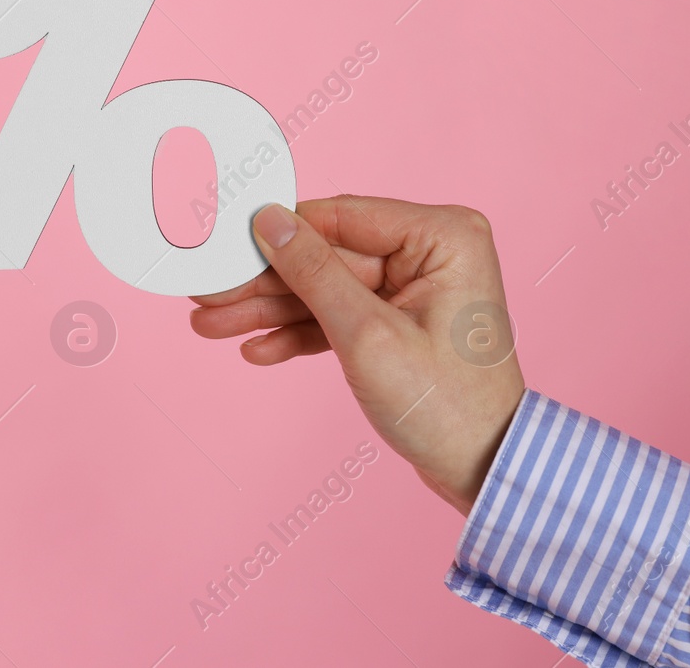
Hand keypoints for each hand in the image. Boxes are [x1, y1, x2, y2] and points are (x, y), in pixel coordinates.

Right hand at [190, 196, 524, 514]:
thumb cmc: (446, 406)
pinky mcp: (401, 322)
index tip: (224, 241)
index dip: (278, 231)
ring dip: (270, 310)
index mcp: (442, 236)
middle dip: (265, 282)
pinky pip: (341, 315)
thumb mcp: (366, 336)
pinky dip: (301, 333)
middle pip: (327, 255)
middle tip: (206, 293)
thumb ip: (313, 273)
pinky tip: (256, 348)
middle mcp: (432, 252)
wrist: (483, 472)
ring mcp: (416, 288)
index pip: (342, 217)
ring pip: (326, 288)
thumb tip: (270, 221)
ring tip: (211, 324)